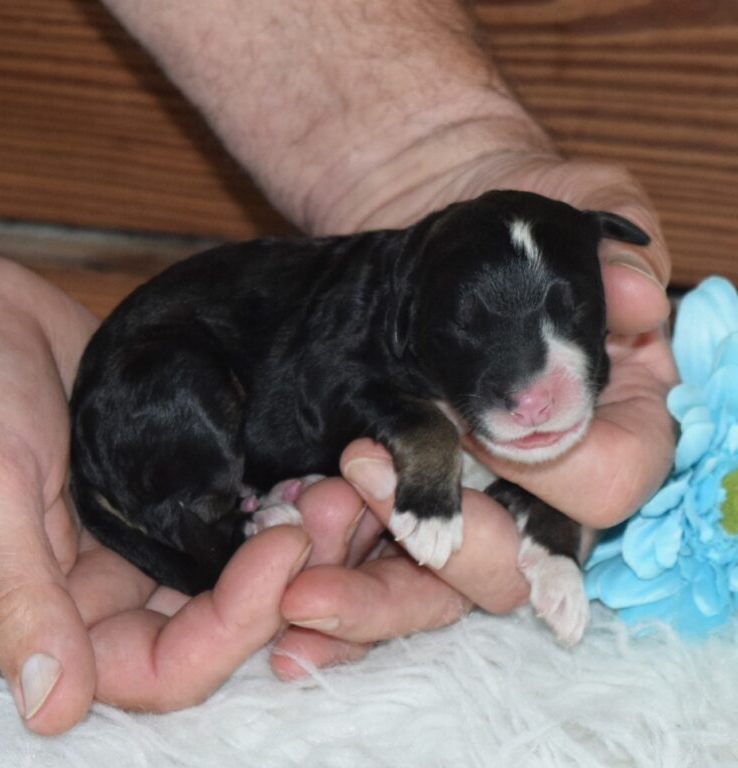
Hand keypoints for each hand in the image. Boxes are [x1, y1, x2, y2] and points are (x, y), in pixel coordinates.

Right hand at [0, 253, 311, 733]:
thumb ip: (15, 596)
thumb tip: (53, 708)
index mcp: (56, 616)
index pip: (164, 667)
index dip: (233, 625)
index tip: (286, 548)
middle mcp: (108, 591)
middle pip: (219, 621)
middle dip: (286, 578)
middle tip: (336, 511)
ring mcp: (146, 536)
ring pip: (236, 567)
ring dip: (293, 537)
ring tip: (338, 487)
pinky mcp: (172, 487)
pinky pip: (233, 509)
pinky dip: (274, 497)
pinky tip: (312, 468)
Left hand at [272, 154, 677, 676]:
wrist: (433, 262)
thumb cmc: (505, 247)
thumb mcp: (556, 230)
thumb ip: (601, 258)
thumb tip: (635, 295)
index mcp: (607, 428)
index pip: (609, 483)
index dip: (552, 460)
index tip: (477, 422)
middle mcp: (542, 490)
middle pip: (521, 571)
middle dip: (452, 550)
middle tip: (363, 471)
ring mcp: (470, 513)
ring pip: (445, 594)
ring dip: (375, 592)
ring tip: (310, 547)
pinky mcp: (405, 519)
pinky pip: (384, 582)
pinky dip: (342, 587)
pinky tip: (297, 579)